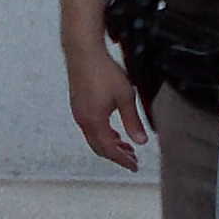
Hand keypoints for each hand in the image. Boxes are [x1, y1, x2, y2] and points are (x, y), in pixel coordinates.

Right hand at [66, 37, 147, 171]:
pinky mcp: (78, 105)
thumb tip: (141, 141)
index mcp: (94, 121)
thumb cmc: (104, 71)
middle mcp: (83, 120)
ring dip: (109, 145)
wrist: (83, 52)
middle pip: (99, 148)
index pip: (109, 150)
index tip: (134, 166)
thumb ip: (133, 121)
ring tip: (125, 146)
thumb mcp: (126, 97)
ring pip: (94, 139)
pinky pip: (89, 128)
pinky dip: (102, 135)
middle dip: (116, 156)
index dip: (122, 160)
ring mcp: (78, 113)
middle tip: (132, 159)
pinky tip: (113, 131)